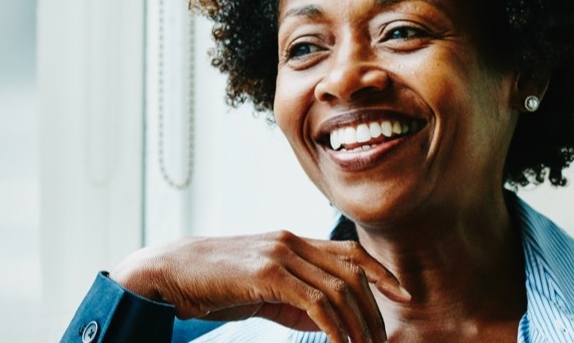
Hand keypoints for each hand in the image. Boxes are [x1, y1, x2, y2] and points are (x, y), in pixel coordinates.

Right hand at [110, 231, 409, 342]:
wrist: (170, 273)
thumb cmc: (212, 285)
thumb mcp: (262, 292)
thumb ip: (295, 302)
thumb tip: (330, 322)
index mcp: (292, 241)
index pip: (350, 252)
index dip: (382, 273)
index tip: (403, 297)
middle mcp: (290, 241)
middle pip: (351, 272)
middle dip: (373, 310)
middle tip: (380, 341)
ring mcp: (280, 254)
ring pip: (338, 288)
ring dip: (357, 323)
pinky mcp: (267, 273)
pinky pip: (315, 302)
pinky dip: (334, 326)